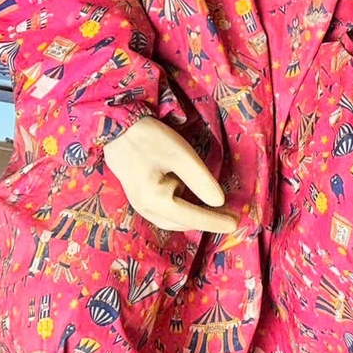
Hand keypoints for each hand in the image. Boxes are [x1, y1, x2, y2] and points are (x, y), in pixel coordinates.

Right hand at [102, 118, 236, 233]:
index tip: (236, 224)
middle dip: (206, 221)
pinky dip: (183, 210)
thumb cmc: (149, 139)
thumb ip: (200, 181)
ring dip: (194, 217)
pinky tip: (194, 202)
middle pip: (182, 223)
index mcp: (155, 201)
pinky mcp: (140, 196)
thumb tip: (219, 202)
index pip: (192, 218)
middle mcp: (146, 209)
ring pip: (173, 220)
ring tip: (217, 212)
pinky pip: (165, 211)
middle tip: (231, 216)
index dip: (215, 221)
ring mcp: (140, 204)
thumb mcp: (180, 156)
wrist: (116, 128)